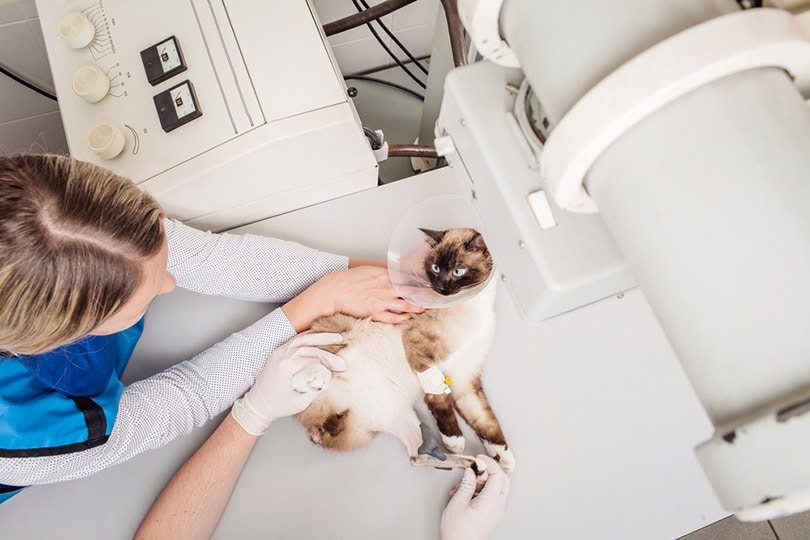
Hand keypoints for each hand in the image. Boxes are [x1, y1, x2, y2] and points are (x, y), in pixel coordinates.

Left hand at [231, 333, 345, 435]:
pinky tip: (320, 338)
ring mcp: (279, 352)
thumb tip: (330, 376)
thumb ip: (315, 388)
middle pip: (309, 345)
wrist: (258, 405)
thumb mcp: (299, 402)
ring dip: (320, 337)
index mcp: (285, 366)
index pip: (313, 359)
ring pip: (302, 338)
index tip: (341, 368)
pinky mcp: (279, 352)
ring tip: (336, 337)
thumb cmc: (277, 406)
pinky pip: (295, 340)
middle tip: (344, 344)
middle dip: (328, 346)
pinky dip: (309, 337)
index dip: (329, 362)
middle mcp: (281, 355)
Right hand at [326, 265, 424, 321]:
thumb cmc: (348, 280)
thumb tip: (393, 273)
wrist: (334, 291)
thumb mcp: (367, 270)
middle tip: (432, 296)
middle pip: (410, 291)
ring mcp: (381, 301)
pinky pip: (393, 317)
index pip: (406, 278)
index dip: (418, 281)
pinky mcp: (375, 312)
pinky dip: (402, 318)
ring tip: (423, 308)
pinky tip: (408, 318)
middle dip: (422, 294)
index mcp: (383, 275)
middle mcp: (385, 287)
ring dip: (416, 307)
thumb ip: (382, 272)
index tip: (427, 283)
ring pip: (406, 305)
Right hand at [440, 455, 510, 539]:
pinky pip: (494, 497)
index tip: (479, 459)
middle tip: (476, 468)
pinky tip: (468, 494)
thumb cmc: (458, 532)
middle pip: (503, 480)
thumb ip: (466, 484)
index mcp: (491, 502)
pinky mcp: (493, 515)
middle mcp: (498, 507)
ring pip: (499, 488)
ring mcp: (497, 512)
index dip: (489, 463)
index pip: (498, 475)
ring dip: (485, 481)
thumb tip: (470, 471)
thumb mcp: (457, 504)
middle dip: (490, 470)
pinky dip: (484, 490)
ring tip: (466, 485)